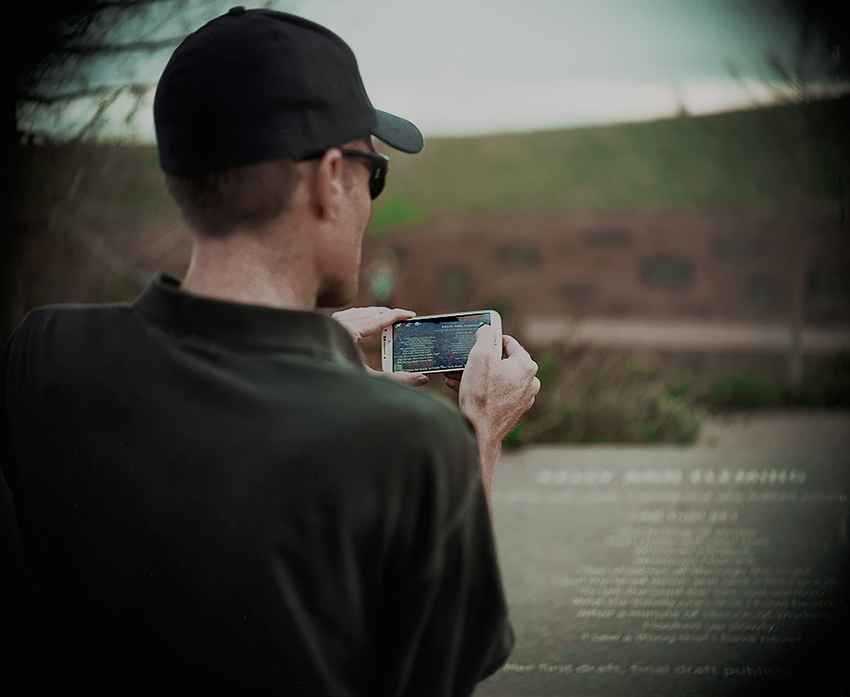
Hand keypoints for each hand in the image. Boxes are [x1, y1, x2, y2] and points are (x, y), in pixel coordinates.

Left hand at [331, 307, 428, 386]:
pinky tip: (366, 325)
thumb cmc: (337, 381)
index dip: (398, 315)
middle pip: (371, 312)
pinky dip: (362, 317)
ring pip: (359, 312)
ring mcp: (331, 322)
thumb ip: (397, 379)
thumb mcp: (370, 379)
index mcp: (350, 330)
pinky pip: (349, 316)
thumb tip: (423, 379)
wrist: (311, 381)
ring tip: (389, 320)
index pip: (381, 317)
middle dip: (389, 314)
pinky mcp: (326, 326)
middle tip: (404, 319)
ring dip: (376, 314)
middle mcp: (340, 322)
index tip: (412, 315)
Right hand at [457, 325, 539, 444]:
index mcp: (525, 366)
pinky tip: (463, 389)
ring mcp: (523, 398)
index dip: (490, 339)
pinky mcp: (514, 411)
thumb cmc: (481, 395)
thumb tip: (487, 329)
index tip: (477, 341)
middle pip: (503, 362)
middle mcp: (530, 382)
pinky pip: (498, 393)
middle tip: (464, 360)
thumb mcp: (479, 357)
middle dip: (482, 360)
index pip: (508, 343)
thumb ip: (485, 337)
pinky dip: (483, 389)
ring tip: (457, 375)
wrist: (479, 432)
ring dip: (479, 375)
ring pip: (498, 379)